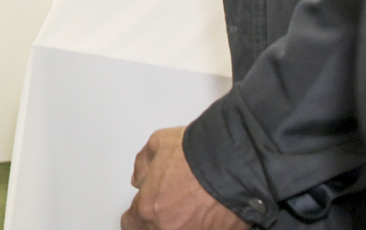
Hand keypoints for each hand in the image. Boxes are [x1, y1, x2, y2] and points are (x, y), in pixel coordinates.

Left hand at [123, 127, 247, 229]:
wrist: (233, 162)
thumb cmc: (199, 154)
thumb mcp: (158, 143)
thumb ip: (143, 164)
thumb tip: (140, 176)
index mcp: (148, 208)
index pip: (131, 224)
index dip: (137, 215)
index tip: (142, 211)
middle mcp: (167, 227)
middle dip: (158, 220)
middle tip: (169, 206)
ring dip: (180, 223)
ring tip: (190, 209)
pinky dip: (203, 225)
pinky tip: (208, 213)